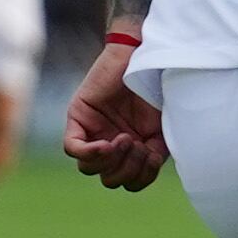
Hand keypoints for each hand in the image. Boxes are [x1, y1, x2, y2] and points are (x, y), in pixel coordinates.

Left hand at [63, 40, 168, 189]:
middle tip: (140, 145)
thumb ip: (157, 153)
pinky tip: (107, 143)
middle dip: (127, 169)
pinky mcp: (77, 117)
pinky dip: (90, 153)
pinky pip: (72, 148)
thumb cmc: (159, 86)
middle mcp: (111, 142)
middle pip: (109, 179)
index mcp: (134, 148)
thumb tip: (147, 173)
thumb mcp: (165, 127)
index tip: (154, 156)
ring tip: (127, 138)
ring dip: (112, 161)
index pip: (130, 182)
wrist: (144, 55)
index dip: (141, 178)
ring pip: (89, 169)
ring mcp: (93, 131)